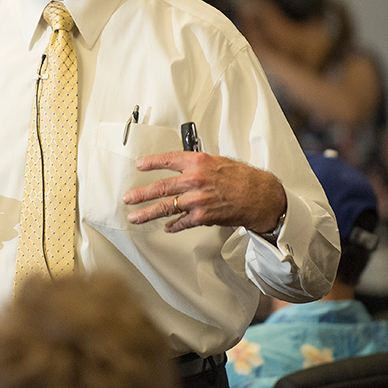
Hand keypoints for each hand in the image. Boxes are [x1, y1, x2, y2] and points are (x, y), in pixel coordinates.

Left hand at [123, 151, 285, 233]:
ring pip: (165, 207)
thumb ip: (196, 164)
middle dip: (140, 194)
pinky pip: (182, 222)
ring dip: (147, 213)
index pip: (167, 160)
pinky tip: (166, 227)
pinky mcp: (202, 216)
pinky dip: (173, 226)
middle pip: (160, 187)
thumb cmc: (242, 178)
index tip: (139, 165)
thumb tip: (179, 167)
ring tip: (135, 217)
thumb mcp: (217, 161)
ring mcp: (196, 200)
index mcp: (197, 162)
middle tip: (128, 198)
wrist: (260, 196)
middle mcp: (194, 180)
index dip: (150, 163)